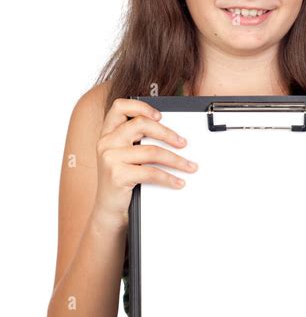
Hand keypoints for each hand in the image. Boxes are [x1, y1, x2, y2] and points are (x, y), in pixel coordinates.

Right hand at [94, 98, 198, 226]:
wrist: (108, 210)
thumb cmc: (120, 181)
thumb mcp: (123, 156)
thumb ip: (135, 141)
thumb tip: (170, 134)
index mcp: (107, 133)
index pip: (120, 107)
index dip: (141, 107)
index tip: (160, 116)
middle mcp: (106, 142)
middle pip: (141, 125)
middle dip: (167, 133)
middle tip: (183, 143)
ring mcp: (110, 158)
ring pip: (152, 151)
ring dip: (176, 160)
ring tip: (189, 166)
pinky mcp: (118, 175)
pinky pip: (151, 172)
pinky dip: (169, 178)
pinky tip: (178, 182)